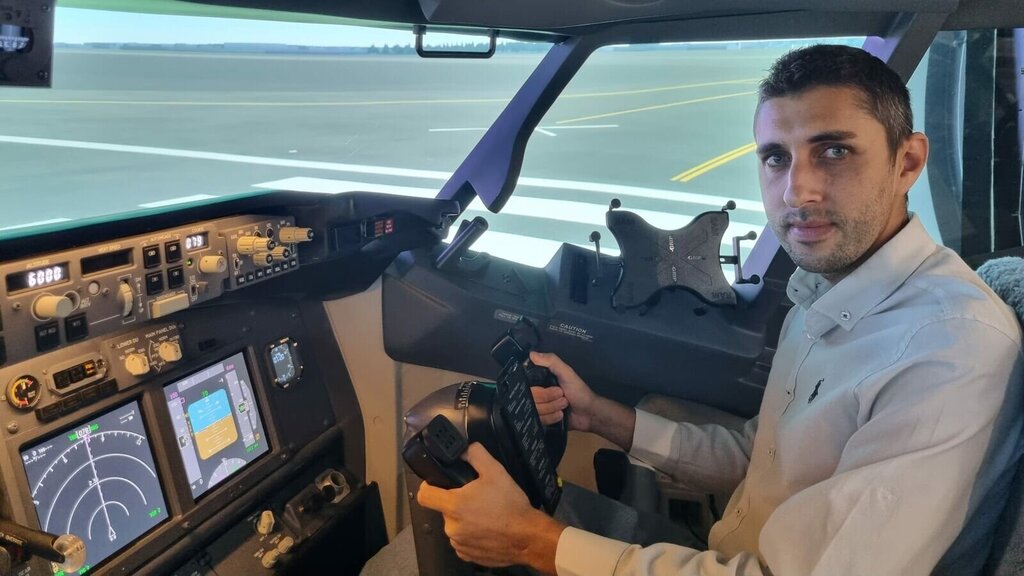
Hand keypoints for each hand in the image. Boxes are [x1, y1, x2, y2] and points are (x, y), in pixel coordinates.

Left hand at [417, 443, 563, 572]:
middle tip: (477, 498)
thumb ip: (476, 455)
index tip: (435, 484)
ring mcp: (459, 543)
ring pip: (455, 526)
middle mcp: (452, 527)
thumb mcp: (496, 472)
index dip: (428, 486)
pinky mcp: (468, 555)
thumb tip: (465, 449)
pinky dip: (471, 535)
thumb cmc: (512, 506)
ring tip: (486, 515)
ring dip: (465, 520)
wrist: (528, 537)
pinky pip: (463, 541)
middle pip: (444, 509)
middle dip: (457, 503)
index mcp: (454, 506)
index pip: (425, 495)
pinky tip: (487, 530)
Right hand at [529, 351, 597, 432]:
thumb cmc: (578, 391)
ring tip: (563, 406)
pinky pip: (538, 421)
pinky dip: (551, 418)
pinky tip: (560, 415)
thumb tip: (531, 354)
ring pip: (534, 411)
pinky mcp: (542, 421)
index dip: (534, 387)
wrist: (589, 414)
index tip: (542, 387)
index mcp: (540, 381)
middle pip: (530, 399)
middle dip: (548, 398)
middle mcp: (537, 394)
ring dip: (551, 408)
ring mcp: (539, 409)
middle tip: (561, 396)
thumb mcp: (567, 373)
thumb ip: (552, 361)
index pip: (525, 384)